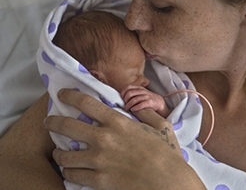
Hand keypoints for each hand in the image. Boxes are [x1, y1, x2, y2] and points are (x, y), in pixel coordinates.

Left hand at [43, 89, 204, 189]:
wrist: (168, 183)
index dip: (70, 95)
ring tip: (58, 153)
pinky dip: (68, 172)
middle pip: (67, 126)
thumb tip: (136, 104)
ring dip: (58, 153)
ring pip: (65, 155)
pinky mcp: (98, 180)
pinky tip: (70, 170)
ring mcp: (99, 160)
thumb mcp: (161, 125)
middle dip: (53, 122)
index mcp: (117, 122)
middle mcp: (103, 138)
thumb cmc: (167, 154)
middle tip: (48, 122)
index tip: (62, 94)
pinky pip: (73, 175)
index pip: (86, 103)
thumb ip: (146, 112)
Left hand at [121, 85, 169, 117]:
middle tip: (124, 106)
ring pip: (135, 99)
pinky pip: (142, 104)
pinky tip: (133, 110)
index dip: (123, 93)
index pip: (129, 87)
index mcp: (139, 88)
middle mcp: (143, 91)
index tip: (121, 99)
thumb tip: (122, 98)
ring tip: (127, 109)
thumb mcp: (140, 94)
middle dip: (125, 100)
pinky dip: (136, 107)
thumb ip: (133, 94)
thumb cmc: (148, 100)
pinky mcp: (151, 102)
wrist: (160, 103)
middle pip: (130, 93)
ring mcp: (147, 96)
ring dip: (129, 105)